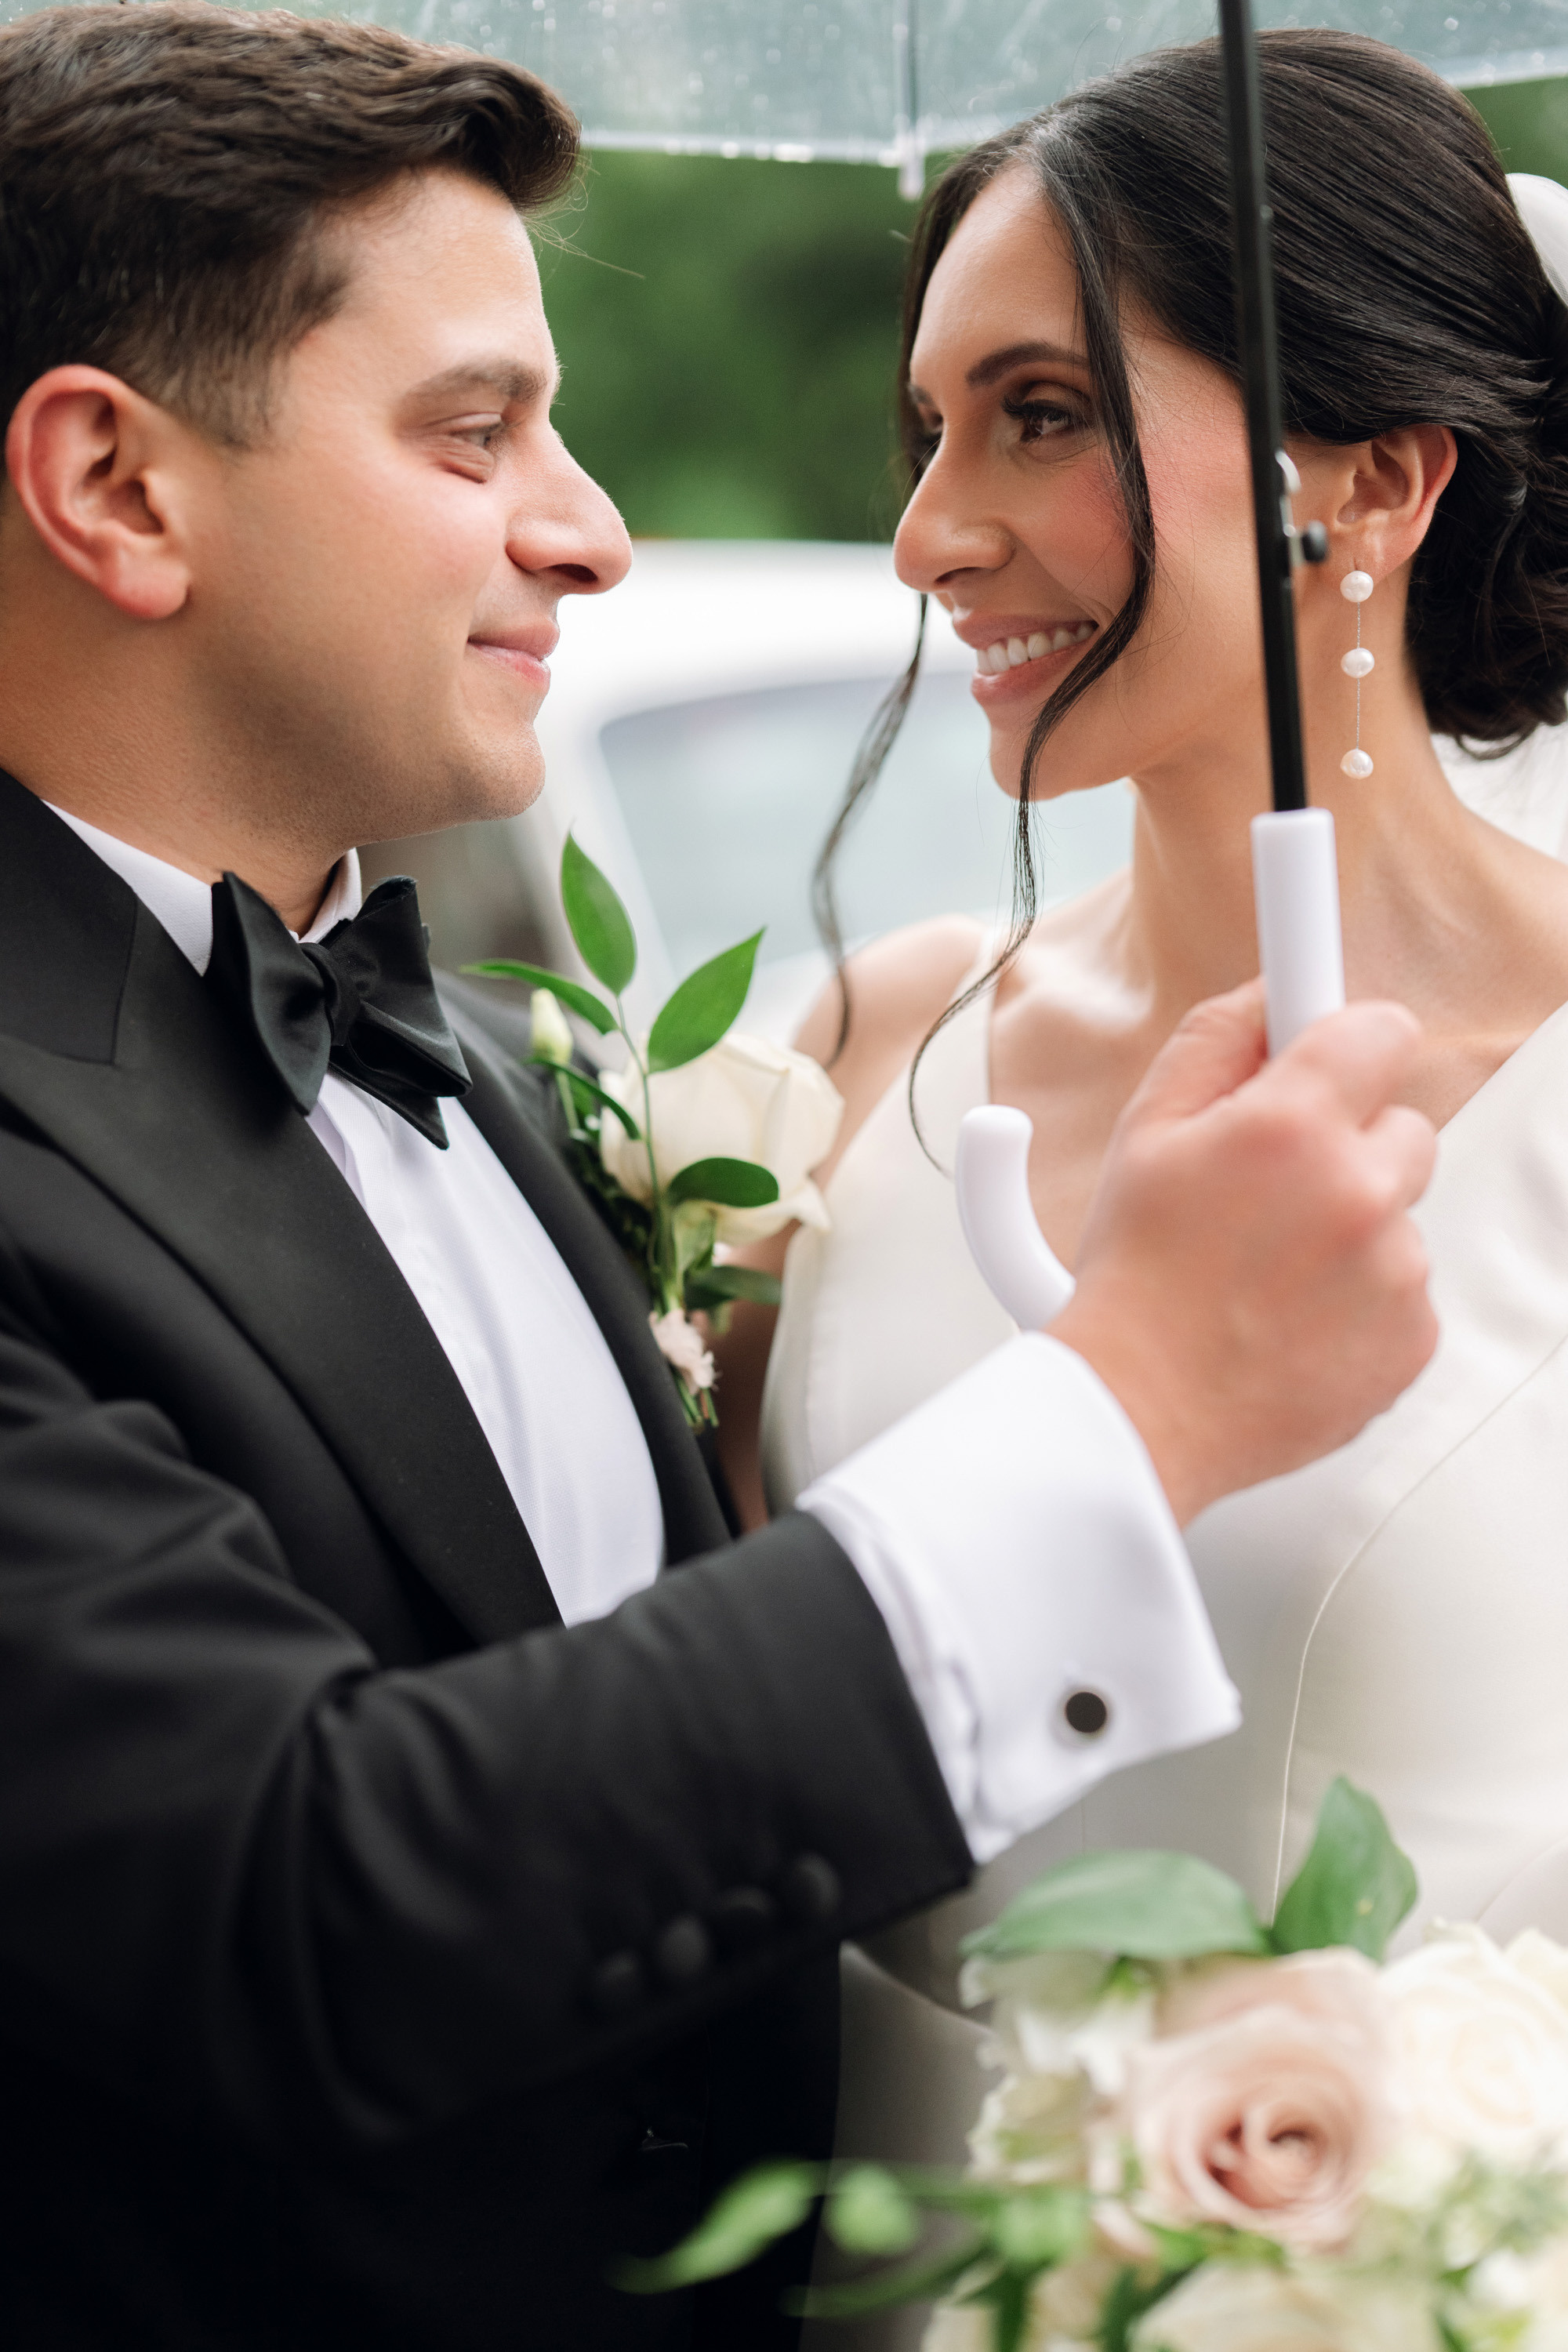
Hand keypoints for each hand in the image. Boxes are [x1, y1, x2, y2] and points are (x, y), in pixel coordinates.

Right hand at [1051, 981, 1436, 1523]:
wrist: (1140, 1411)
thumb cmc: (1133, 1280)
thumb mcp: (1144, 1132)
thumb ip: (1214, 1041)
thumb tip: (1269, 993)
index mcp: (1292, 1126)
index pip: (1382, 1028)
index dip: (1346, 1044)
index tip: (1329, 1056)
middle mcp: (1359, 1192)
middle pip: (1402, 1124)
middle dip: (1345, 1145)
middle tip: (1267, 1193)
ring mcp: (1396, 1271)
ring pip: (1399, 1215)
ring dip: (1349, 1230)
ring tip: (1265, 1272)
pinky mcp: (1414, 1339)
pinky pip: (1405, 1291)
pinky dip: (1360, 1301)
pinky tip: (1290, 1318)